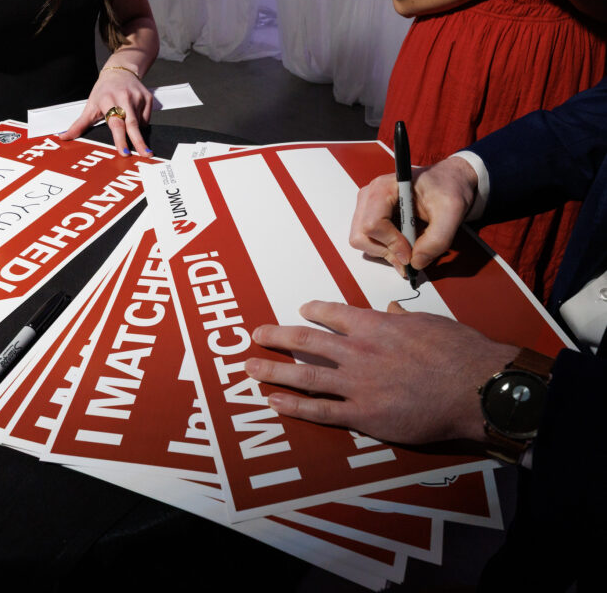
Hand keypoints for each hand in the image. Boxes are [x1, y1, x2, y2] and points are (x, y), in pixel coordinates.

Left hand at [59, 67, 153, 156]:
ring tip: (128, 123)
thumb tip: (63, 137)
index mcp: (108, 100)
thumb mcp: (90, 106)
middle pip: (132, 124)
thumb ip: (79, 125)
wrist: (120, 71)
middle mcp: (124, 98)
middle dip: (139, 142)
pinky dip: (141, 123)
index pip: (115, 124)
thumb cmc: (103, 91)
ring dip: (136, 131)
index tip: (124, 152)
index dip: (120, 139)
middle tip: (146, 155)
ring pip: (140, 123)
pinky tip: (133, 114)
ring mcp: (137, 97)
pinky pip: (146, 119)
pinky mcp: (148, 98)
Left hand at [244, 300, 517, 444]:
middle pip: (306, 340)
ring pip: (304, 374)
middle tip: (256, 335)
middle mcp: (358, 351)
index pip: (333, 314)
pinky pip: (319, 411)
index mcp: (375, 325)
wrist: (476, 388)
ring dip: (273, 369)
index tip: (302, 309)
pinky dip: (293, 406)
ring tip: (250, 368)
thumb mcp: (429, 323)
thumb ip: (402, 319)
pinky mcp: (363, 415)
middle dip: (277, 336)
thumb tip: (391, 311)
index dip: (313, 311)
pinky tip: (273, 402)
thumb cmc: (460, 353)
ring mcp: (357, 384)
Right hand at [349, 156, 477, 273]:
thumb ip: (437, 240)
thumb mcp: (452, 212)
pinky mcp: (369, 216)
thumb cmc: (449, 188)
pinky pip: (367, 241)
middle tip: (409, 256)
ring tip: (408, 248)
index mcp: (384, 188)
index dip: (392, 243)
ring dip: (385, 252)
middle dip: (386, 251)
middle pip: (361, 236)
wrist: (449, 181)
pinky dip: (384, 249)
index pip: (373, 224)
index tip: (410, 253)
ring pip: (361, 241)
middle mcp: (369, 196)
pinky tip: (403, 243)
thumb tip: (416, 263)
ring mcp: (366, 207)